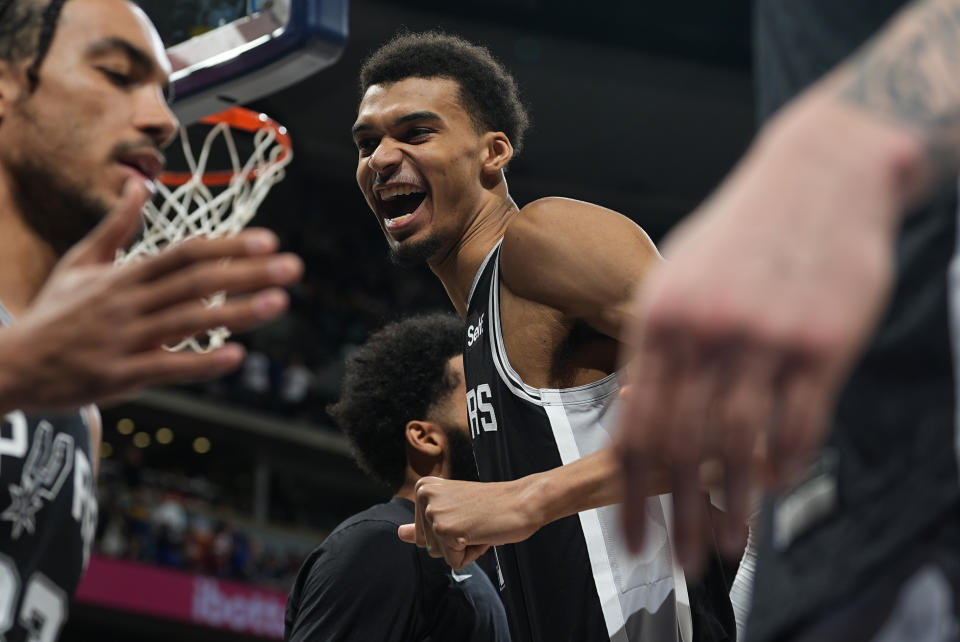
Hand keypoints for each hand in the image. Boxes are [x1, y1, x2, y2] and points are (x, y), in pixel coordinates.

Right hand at [0, 179, 302, 410]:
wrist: (12, 364)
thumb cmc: (54, 312)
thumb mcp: (80, 262)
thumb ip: (116, 225)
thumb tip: (137, 183)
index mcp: (122, 275)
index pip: (184, 253)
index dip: (227, 246)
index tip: (268, 240)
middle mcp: (127, 303)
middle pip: (197, 283)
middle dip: (248, 273)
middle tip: (292, 267)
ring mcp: (124, 340)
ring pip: (189, 322)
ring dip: (237, 312)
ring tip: (279, 303)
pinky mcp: (119, 375)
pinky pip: (166, 367)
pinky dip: (202, 362)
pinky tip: (237, 356)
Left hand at [397, 476, 541, 569]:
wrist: (523, 501)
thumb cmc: (494, 505)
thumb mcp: (455, 511)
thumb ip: (424, 524)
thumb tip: (399, 534)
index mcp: (424, 487)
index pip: (422, 533)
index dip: (449, 531)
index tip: (467, 513)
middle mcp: (424, 497)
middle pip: (427, 546)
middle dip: (453, 542)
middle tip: (475, 520)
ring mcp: (434, 513)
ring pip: (441, 555)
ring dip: (463, 548)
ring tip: (479, 525)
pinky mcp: (446, 530)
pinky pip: (455, 563)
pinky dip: (472, 555)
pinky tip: (483, 533)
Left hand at [615, 95, 916, 571]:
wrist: (821, 174)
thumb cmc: (745, 233)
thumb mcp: (679, 276)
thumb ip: (659, 344)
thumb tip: (640, 408)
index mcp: (659, 319)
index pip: (635, 426)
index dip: (631, 493)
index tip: (633, 536)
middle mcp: (705, 332)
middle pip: (682, 449)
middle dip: (678, 516)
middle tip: (680, 561)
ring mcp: (765, 339)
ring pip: (740, 447)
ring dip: (732, 507)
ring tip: (728, 544)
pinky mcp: (823, 344)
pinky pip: (800, 425)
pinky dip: (784, 465)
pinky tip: (775, 485)